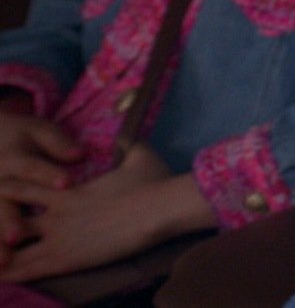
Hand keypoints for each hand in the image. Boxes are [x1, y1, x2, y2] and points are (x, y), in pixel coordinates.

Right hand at [0, 112, 80, 270]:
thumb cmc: (21, 138)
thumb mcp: (38, 131)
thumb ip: (56, 142)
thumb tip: (78, 153)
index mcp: (12, 157)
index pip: (30, 167)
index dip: (47, 174)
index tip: (66, 183)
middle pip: (1, 201)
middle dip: (8, 220)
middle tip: (18, 236)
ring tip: (5, 261)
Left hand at [0, 144, 213, 282]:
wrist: (159, 208)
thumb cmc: (152, 182)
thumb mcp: (139, 155)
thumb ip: (126, 146)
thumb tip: (128, 136)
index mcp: (65, 190)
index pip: (21, 188)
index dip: (4, 192)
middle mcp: (54, 213)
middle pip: (8, 219)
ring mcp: (58, 237)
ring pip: (12, 246)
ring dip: (0, 251)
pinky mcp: (67, 258)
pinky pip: (28, 269)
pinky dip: (11, 274)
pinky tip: (0, 278)